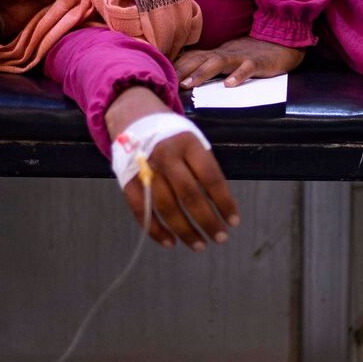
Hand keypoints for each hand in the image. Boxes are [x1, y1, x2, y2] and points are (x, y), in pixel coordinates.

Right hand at [106, 87, 238, 250]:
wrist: (133, 116)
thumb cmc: (172, 135)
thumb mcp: (193, 140)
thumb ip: (204, 167)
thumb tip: (218, 204)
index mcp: (188, 144)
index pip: (211, 177)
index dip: (224, 201)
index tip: (234, 221)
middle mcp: (166, 156)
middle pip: (189, 195)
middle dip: (207, 220)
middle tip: (221, 238)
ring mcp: (145, 170)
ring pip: (166, 207)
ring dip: (184, 230)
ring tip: (199, 245)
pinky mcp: (128, 182)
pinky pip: (142, 211)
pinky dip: (156, 230)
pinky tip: (171, 242)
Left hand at [174, 36, 303, 88]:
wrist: (281, 42)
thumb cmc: (251, 55)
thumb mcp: (227, 59)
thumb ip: (209, 65)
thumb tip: (184, 77)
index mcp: (216, 54)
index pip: (190, 58)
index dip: (173, 67)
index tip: (156, 77)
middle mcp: (224, 53)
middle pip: (198, 59)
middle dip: (180, 71)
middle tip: (164, 83)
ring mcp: (240, 56)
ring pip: (218, 63)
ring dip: (202, 73)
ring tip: (189, 85)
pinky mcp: (257, 62)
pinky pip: (247, 68)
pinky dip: (238, 76)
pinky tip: (230, 86)